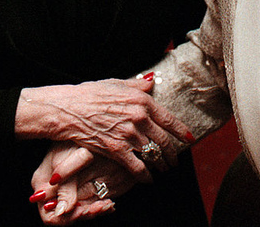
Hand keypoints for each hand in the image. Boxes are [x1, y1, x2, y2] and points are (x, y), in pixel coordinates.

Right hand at [16, 76, 191, 178]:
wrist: (70, 109)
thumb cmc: (91, 94)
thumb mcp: (117, 83)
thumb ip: (137, 85)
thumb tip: (151, 82)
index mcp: (142, 101)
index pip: (169, 119)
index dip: (182, 131)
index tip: (189, 138)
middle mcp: (139, 118)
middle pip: (163, 140)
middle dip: (172, 153)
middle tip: (175, 160)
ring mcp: (129, 135)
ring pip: (152, 154)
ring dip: (160, 164)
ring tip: (163, 168)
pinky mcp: (116, 150)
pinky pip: (136, 167)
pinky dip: (144, 175)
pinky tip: (148, 179)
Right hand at [30, 143, 137, 222]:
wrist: (97, 126)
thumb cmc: (81, 134)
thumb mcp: (73, 156)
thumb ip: (66, 185)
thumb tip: (62, 210)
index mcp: (44, 181)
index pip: (49, 214)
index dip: (65, 217)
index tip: (83, 210)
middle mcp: (54, 189)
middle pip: (65, 216)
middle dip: (83, 214)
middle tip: (101, 207)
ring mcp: (69, 188)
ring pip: (79, 212)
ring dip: (94, 211)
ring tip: (107, 204)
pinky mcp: (83, 186)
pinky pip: (90, 205)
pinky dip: (100, 206)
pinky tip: (109, 202)